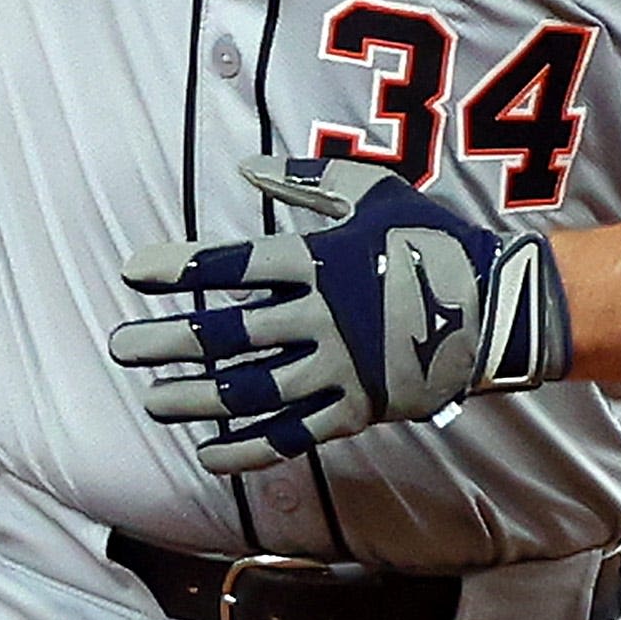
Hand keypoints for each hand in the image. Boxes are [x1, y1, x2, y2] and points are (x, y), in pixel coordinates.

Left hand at [109, 156, 572, 474]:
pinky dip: (249, 448)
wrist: (498, 306)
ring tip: (153, 399)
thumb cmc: (430, 240)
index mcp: (321, 261)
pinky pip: (294, 436)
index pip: (234, 265)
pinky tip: (207, 452)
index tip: (134, 273)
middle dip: (170, 340)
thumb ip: (306, 179)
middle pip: (230, 333)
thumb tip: (245, 167)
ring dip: (198, 397)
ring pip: (253, 390)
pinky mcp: (359, 409)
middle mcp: (323, 318)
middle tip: (122, 345)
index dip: (181, 268)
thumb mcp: (374, 191)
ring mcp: (340, 368)